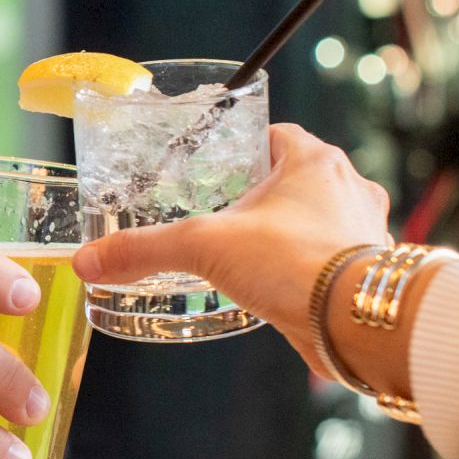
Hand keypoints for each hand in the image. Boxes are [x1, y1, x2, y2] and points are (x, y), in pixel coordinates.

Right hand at [72, 123, 391, 369]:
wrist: (359, 323)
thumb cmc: (296, 263)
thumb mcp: (206, 246)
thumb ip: (146, 250)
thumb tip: (90, 260)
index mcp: (314, 160)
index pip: (276, 135)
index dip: (244, 147)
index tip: (219, 165)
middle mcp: (348, 188)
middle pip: (297, 178)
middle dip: (263, 195)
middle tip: (226, 214)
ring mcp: (363, 230)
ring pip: (319, 220)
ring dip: (289, 233)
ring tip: (250, 254)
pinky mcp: (368, 272)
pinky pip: (333, 261)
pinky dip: (307, 270)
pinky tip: (279, 289)